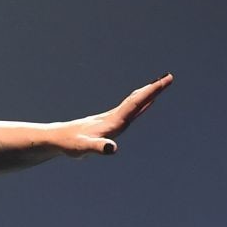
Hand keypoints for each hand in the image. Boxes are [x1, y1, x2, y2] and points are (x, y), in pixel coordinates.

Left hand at [57, 73, 173, 157]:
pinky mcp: (108, 123)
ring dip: (147, 94)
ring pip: (133, 103)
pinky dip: (139, 105)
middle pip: (136, 100)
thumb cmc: (70, 145)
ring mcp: (111, 119)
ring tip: (160, 86)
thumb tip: (111, 148)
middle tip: (169, 77)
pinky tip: (143, 104)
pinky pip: (128, 111)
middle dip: (153, 89)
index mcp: (113, 121)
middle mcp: (114, 117)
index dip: (150, 93)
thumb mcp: (84, 148)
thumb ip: (97, 148)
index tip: (164, 81)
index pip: (135, 103)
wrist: (57, 139)